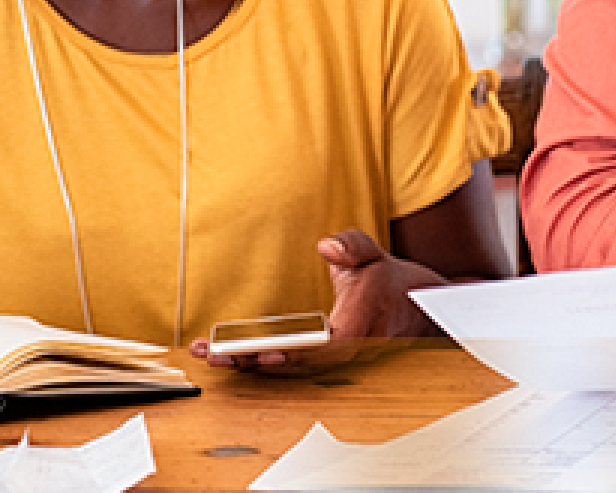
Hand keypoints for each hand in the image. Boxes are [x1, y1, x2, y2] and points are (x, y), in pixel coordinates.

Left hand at [191, 230, 447, 375]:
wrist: (408, 308)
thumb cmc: (385, 280)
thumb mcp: (373, 253)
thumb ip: (353, 245)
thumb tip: (328, 247)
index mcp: (361, 321)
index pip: (329, 345)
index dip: (298, 352)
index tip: (266, 353)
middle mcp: (346, 348)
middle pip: (299, 364)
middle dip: (255, 361)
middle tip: (214, 354)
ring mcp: (332, 359)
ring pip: (288, 370)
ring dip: (247, 365)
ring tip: (208, 355)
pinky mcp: (318, 362)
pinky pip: (286, 368)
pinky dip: (254, 365)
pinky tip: (225, 358)